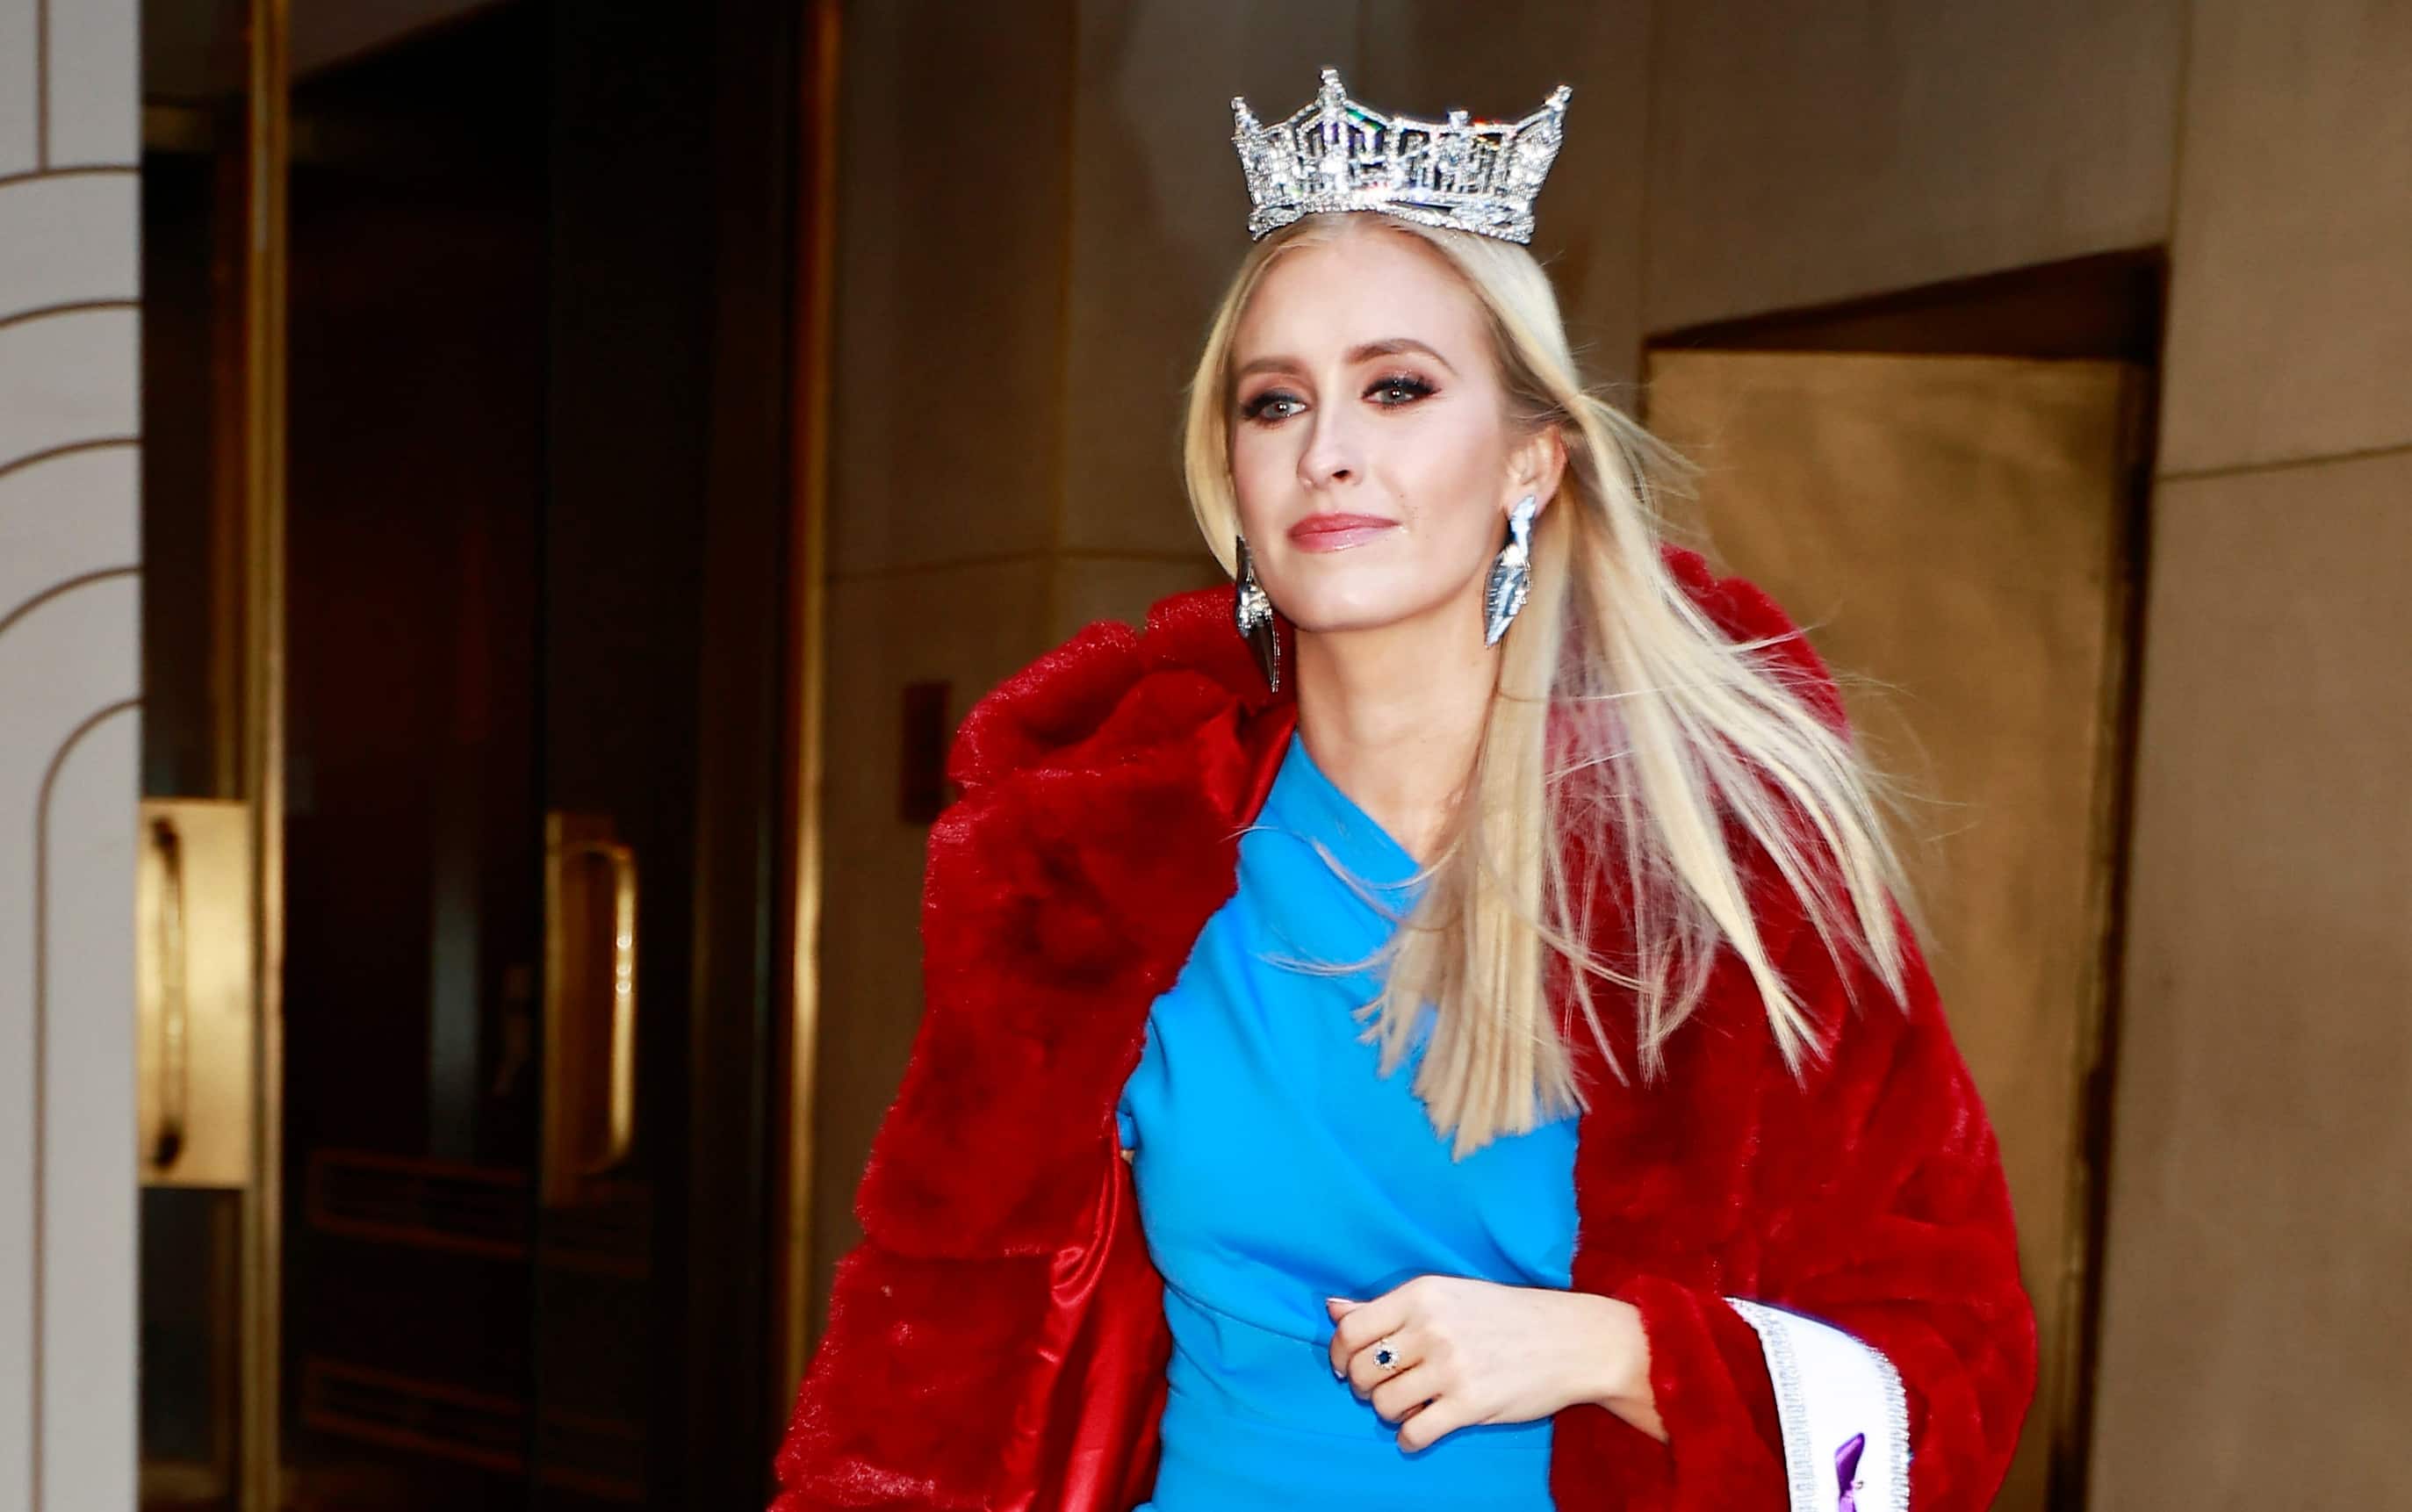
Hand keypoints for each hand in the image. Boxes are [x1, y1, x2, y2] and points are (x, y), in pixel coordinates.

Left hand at [1324, 1277, 1664, 1451]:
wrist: (1572, 1339)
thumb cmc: (1506, 1315)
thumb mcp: (1447, 1295)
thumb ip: (1388, 1306)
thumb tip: (1331, 1307)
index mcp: (1422, 1294)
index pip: (1351, 1327)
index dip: (1341, 1354)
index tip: (1350, 1366)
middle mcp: (1431, 1328)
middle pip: (1363, 1370)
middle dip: (1366, 1387)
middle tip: (1385, 1388)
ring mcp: (1450, 1367)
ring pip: (1384, 1404)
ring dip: (1390, 1413)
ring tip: (1410, 1406)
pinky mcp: (1469, 1404)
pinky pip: (1414, 1433)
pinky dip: (1410, 1439)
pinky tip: (1422, 1430)